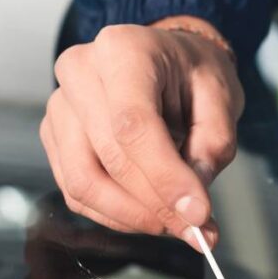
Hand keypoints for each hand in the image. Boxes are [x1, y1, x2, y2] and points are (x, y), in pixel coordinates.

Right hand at [40, 17, 243, 251]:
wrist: (168, 58)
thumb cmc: (193, 72)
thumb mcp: (222, 97)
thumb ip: (213, 146)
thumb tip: (191, 204)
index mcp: (123, 50)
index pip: (133, 124)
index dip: (165, 177)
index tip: (198, 213)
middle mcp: (79, 72)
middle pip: (109, 157)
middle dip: (156, 204)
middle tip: (198, 228)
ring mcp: (59, 105)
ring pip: (84, 182)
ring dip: (133, 216)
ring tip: (176, 222)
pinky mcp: (55, 136)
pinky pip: (76, 190)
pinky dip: (115, 213)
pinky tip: (150, 214)